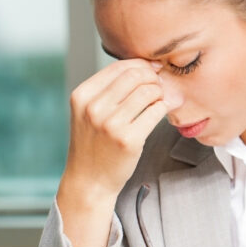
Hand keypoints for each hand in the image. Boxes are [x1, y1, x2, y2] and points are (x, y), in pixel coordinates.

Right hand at [62, 58, 181, 198]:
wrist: (89, 181)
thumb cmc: (94, 144)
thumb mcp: (88, 112)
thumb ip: (109, 90)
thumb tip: (146, 67)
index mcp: (82, 95)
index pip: (119, 66)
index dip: (141, 65)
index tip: (153, 71)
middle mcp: (94, 107)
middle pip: (135, 75)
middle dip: (153, 77)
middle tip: (159, 86)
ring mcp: (110, 124)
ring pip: (148, 92)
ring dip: (160, 93)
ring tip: (159, 101)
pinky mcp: (128, 140)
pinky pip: (156, 111)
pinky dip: (163, 108)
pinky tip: (160, 113)